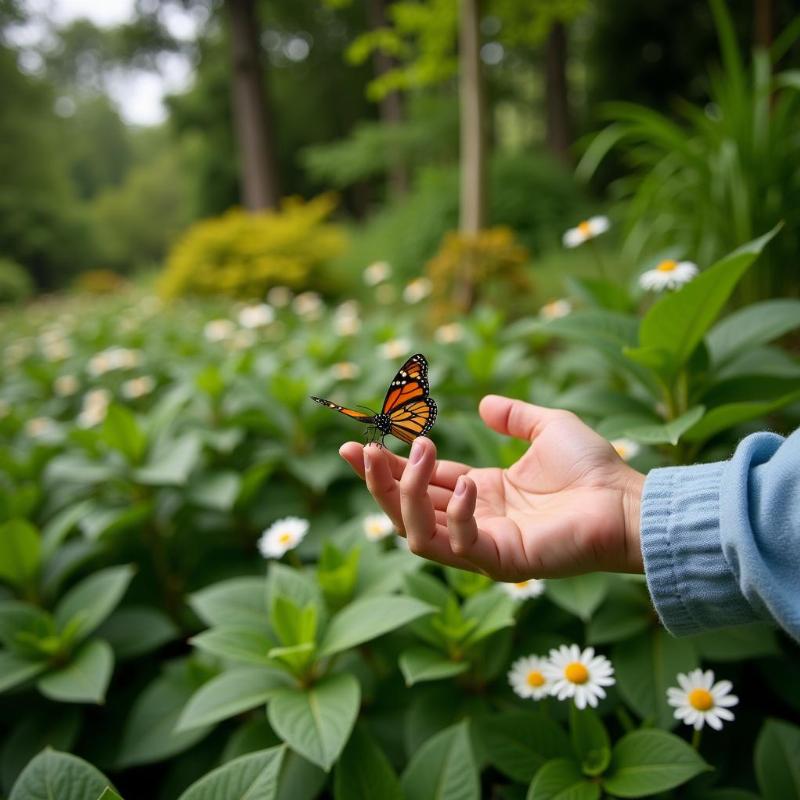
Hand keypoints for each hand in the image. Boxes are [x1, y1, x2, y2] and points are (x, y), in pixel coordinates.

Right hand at [338, 395, 644, 581]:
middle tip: (364, 449)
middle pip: (406, 510)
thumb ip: (514, 416)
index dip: (386, 466)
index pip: (418, 484)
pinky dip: (454, 514)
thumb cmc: (594, 468)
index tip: (355, 443)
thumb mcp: (546, 427)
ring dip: (405, 494)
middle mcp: (474, 522)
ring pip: (417, 533)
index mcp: (479, 493)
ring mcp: (485, 547)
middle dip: (378, 481)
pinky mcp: (501, 562)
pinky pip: (457, 545)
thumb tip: (483, 403)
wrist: (628, 500)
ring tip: (417, 452)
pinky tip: (468, 483)